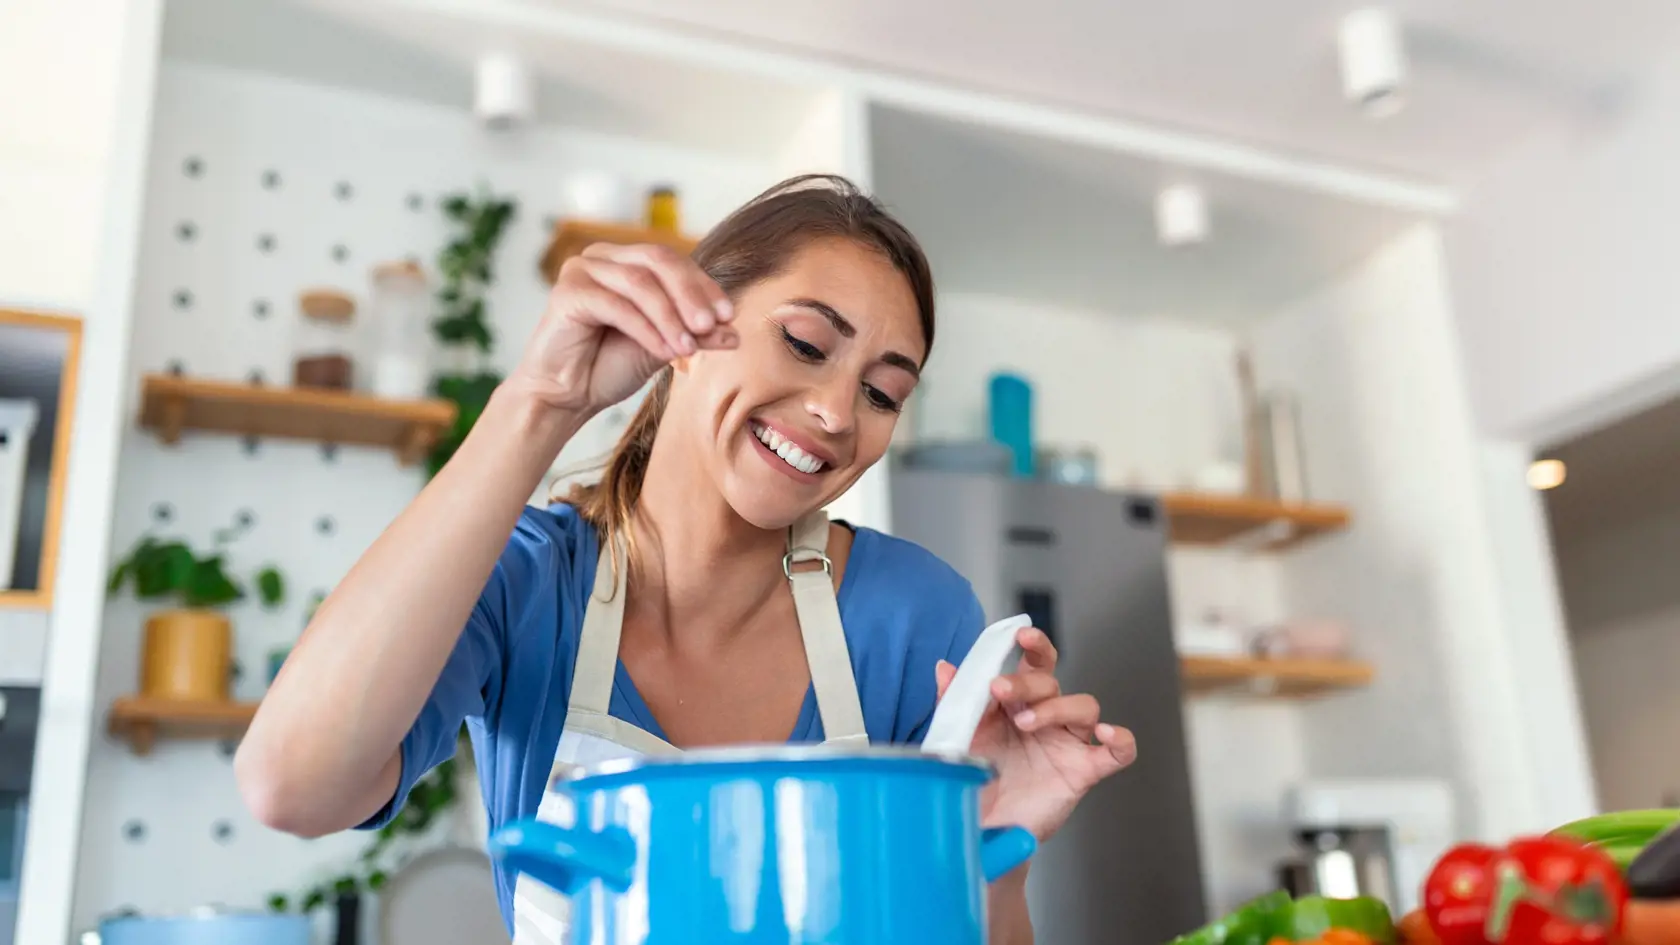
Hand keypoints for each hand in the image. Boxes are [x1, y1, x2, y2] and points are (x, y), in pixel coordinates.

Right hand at [513, 243, 738, 414]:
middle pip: (658, 260)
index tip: (728, 316)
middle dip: (690, 294)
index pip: (673, 261)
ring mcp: (582, 269)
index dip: (704, 286)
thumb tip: (733, 332)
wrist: (566, 396)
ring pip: (640, 283)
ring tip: (689, 349)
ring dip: (670, 317)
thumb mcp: (663, 347)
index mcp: (626, 261)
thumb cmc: (608, 367)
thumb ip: (694, 334)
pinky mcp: (567, 292)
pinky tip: (664, 352)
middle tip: (711, 325)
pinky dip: (646, 329)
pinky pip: (616, 306)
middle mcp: (603, 257)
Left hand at [935, 627, 1137, 841]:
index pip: (1033, 664)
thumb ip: (954, 702)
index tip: (1021, 636)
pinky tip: (1106, 733)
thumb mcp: (958, 738)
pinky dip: (1120, 739)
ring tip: (1026, 723)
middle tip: (999, 689)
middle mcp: (1045, 717)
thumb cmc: (972, 781)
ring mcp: (1067, 743)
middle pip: (1051, 683)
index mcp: (1016, 704)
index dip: (1032, 645)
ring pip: (1083, 706)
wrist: (979, 830)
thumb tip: (944, 667)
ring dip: (1056, 707)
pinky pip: (1116, 752)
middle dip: (1026, 681)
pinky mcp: (1083, 771)